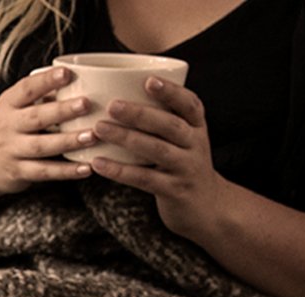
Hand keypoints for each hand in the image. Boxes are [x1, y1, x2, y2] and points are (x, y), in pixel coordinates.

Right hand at [0, 67, 98, 194]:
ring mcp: (12, 150)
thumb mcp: (14, 107)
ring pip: (41, 146)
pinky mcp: (19, 172)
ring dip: (68, 141)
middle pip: (35, 118)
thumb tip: (81, 82)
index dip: (46, 81)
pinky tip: (86, 167)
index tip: (66, 73)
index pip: (26, 89)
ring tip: (91, 136)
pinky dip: (66, 171)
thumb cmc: (7, 128)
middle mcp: (8, 127)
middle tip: (86, 104)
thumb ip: (40, 96)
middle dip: (62, 111)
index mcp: (8, 105)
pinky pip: (44, 172)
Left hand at [90, 77, 232, 238]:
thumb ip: (161, 118)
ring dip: (127, 138)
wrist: (207, 207)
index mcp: (197, 127)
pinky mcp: (175, 191)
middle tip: (112, 105)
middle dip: (141, 114)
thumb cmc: (182, 163)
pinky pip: (145, 179)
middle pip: (171, 125)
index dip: (171, 92)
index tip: (148, 80)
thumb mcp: (182, 139)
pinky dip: (120, 171)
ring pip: (157, 150)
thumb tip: (117, 89)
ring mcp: (187, 169)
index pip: (190, 104)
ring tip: (99, 129)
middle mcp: (196, 145)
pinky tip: (98, 163)